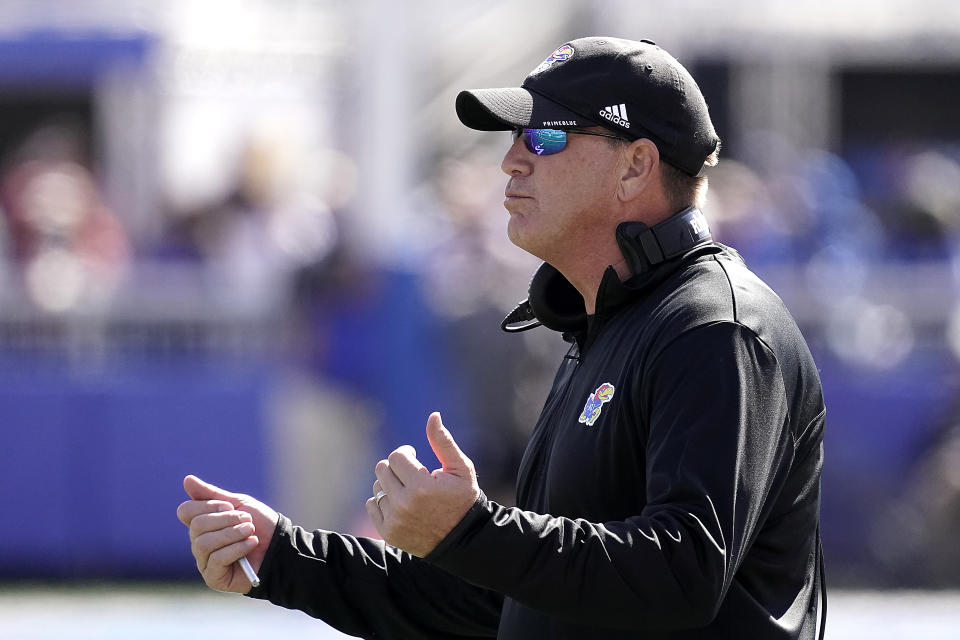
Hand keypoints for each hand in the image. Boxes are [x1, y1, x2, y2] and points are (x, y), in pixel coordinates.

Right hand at [176, 475, 279, 592]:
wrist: (279, 545)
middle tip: (247, 520)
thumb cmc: (260, 524)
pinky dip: (237, 548)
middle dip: (226, 520)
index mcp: (202, 523)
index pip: (186, 511)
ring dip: (233, 534)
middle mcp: (198, 542)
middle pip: (197, 526)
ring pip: (204, 543)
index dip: (207, 506)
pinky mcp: (213, 577)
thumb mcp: (238, 504)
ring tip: (250, 531)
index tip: (229, 506)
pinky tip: (251, 544)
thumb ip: (211, 494)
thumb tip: (187, 479)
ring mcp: (204, 561)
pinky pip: (216, 559)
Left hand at [366, 412, 479, 556]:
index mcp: (422, 486)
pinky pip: (371, 505)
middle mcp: (404, 504)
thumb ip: (443, 442)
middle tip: (412, 473)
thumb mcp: (460, 469)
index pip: (396, 457)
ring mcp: (394, 521)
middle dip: (397, 467)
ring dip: (390, 484)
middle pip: (382, 469)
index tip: (415, 456)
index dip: (406, 453)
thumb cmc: (463, 500)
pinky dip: (383, 501)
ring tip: (408, 490)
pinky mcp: (388, 532)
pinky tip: (401, 503)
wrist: (463, 540)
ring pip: (377, 487)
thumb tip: (433, 416)